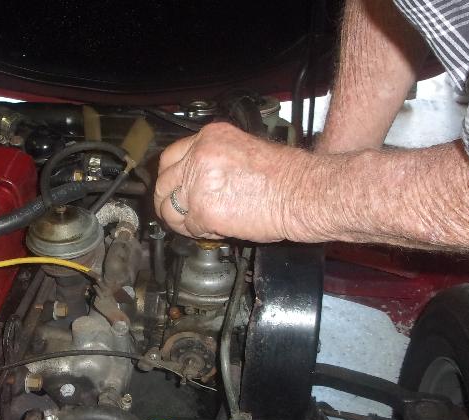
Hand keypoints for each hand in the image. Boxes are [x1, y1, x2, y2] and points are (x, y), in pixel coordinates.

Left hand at [154, 122, 321, 241]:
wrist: (304, 192)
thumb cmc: (287, 176)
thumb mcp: (244, 151)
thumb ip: (215, 160)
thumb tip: (198, 179)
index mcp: (210, 137)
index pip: (170, 157)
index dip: (169, 177)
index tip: (172, 189)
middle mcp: (200, 155)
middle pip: (164, 183)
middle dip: (169, 201)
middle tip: (178, 213)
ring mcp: (199, 183)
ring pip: (170, 208)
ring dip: (180, 221)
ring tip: (196, 226)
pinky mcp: (204, 210)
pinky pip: (189, 227)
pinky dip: (200, 233)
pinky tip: (215, 230)